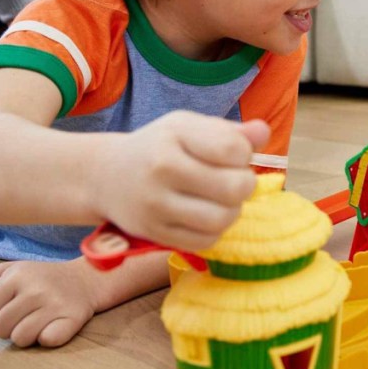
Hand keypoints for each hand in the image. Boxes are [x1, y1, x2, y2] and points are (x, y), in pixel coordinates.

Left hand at [0, 258, 99, 346]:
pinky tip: (52, 325)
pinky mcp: (72, 318)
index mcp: (17, 274)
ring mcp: (55, 304)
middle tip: (23, 316)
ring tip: (36, 322)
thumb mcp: (10, 270)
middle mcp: (36, 289)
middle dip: (8, 327)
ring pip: (20, 338)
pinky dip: (48, 337)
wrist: (85, 278)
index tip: (8, 306)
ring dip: (25, 335)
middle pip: (0, 328)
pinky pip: (47, 340)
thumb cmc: (42, 278)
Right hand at [95, 111, 269, 251]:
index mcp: (174, 135)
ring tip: (223, 200)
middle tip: (234, 181)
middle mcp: (162, 169)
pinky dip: (215, 230)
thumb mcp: (189, 127)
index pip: (233, 149)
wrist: (106, 176)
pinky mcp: (155, 234)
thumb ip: (229, 132)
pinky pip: (205, 241)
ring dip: (233, 211)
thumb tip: (262, 133)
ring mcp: (156, 205)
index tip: (233, 155)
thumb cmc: (159, 147)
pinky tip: (205, 215)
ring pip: (222, 219)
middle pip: (234, 188)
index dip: (245, 154)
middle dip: (245, 184)